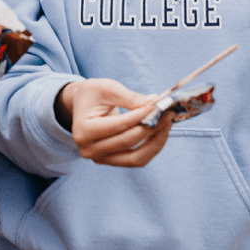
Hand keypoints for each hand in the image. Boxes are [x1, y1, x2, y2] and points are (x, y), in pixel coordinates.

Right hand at [56, 79, 172, 167]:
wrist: (81, 105)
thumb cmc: (92, 94)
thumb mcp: (107, 88)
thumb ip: (129, 98)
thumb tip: (154, 103)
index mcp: (83, 130)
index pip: (119, 125)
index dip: (141, 115)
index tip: (159, 104)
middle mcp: (89, 150)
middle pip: (128, 142)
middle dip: (151, 126)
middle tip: (168, 112)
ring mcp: (100, 159)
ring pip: (136, 158)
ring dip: (156, 141)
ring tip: (168, 123)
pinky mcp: (111, 161)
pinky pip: (136, 159)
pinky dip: (151, 147)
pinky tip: (161, 132)